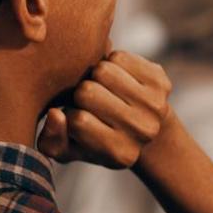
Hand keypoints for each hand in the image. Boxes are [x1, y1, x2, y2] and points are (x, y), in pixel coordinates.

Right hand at [39, 51, 173, 168]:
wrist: (140, 125)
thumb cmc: (95, 137)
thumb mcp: (68, 149)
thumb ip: (51, 141)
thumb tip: (55, 115)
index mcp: (121, 154)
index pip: (77, 121)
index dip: (68, 115)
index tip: (76, 118)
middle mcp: (143, 131)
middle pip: (88, 92)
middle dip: (81, 93)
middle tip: (90, 102)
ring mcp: (156, 106)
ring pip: (103, 70)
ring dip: (95, 75)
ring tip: (102, 89)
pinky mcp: (161, 81)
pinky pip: (120, 57)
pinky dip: (111, 62)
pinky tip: (117, 79)